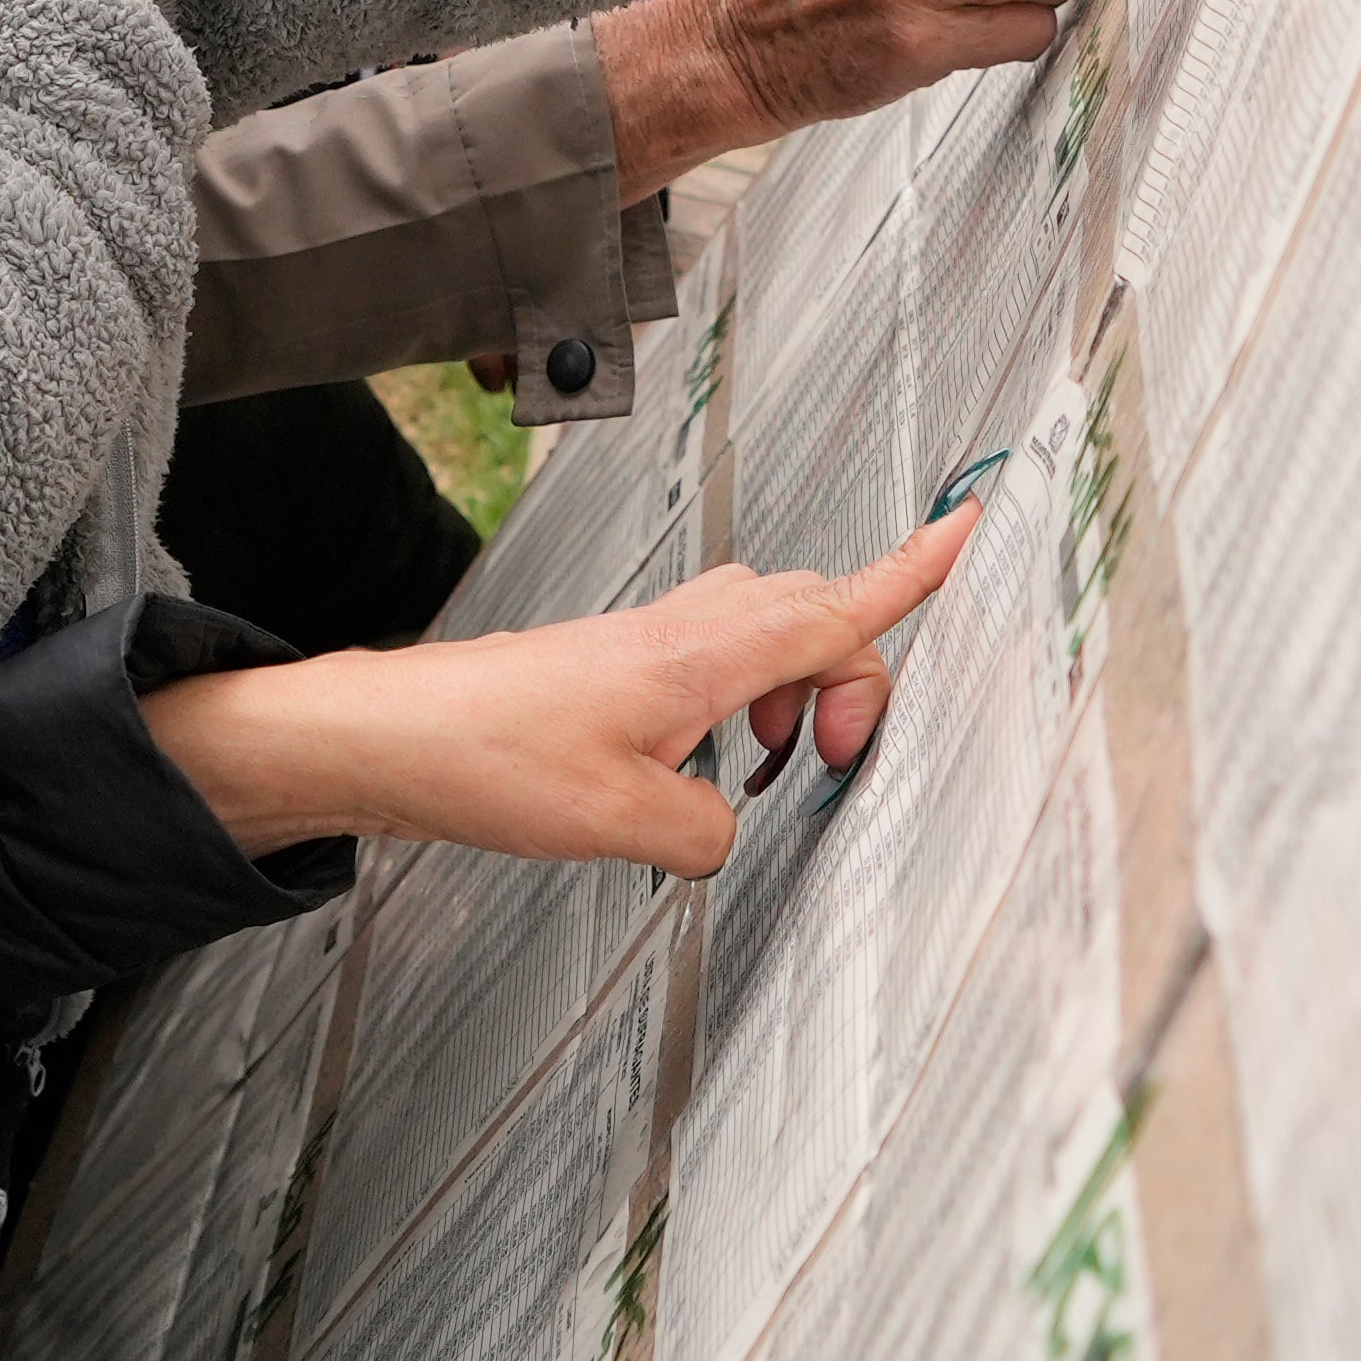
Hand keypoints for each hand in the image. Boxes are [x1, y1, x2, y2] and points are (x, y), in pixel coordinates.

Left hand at [145, 503, 979, 868]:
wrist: (387, 736)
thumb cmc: (482, 758)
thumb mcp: (621, 823)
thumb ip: (708, 831)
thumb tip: (727, 831)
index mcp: (703, 654)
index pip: (837, 604)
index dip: (915, 572)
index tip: (973, 529)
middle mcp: (683, 632)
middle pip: (815, 618)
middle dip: (855, 678)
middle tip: (842, 755)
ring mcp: (648, 644)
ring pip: (763, 639)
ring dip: (793, 697)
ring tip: (772, 767)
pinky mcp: (616, 669)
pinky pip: (714, 668)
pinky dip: (740, 707)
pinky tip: (706, 769)